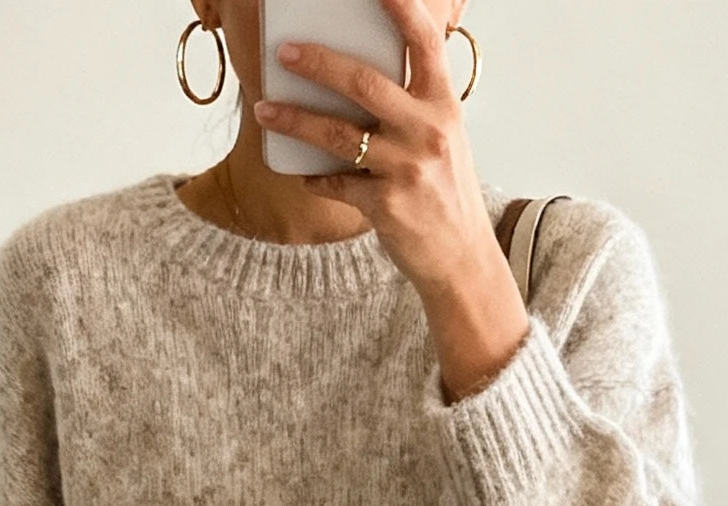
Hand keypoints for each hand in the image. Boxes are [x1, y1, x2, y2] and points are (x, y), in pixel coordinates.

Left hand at [252, 0, 527, 400]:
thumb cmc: (447, 194)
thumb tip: (362, 79)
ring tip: (266, 110)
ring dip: (295, 120)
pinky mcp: (385, 205)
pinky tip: (304, 174)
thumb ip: (414, 106)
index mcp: (443, 105)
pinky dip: (316, 177)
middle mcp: (427, 131)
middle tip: (285, 53)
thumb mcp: (443, 139)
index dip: (401, 9)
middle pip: (363, 82)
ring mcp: (405, 168)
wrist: (461, 258)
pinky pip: (336, 182)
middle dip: (318, 63)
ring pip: (338, 134)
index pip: (425, 43)